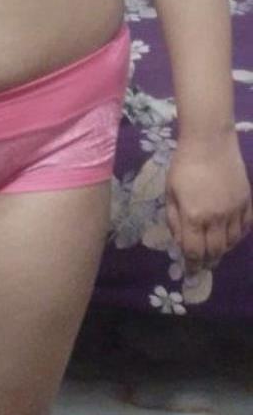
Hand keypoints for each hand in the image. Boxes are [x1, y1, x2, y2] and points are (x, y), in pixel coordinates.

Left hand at [164, 130, 252, 275]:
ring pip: (232, 241)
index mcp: (193, 216)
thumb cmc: (182, 167)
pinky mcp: (247, 201)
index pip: (194, 250)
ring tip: (214, 250)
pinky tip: (229, 235)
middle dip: (207, 260)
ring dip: (222, 249)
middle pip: (215, 250)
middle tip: (202, 264)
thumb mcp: (170, 194)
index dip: (192, 264)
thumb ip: (174, 220)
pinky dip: (237, 236)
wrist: (209, 143)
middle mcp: (216, 218)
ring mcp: (235, 210)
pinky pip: (245, 227)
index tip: (190, 270)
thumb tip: (180, 241)